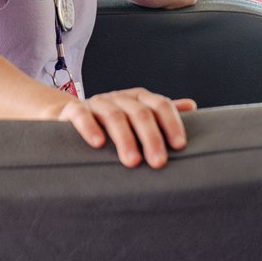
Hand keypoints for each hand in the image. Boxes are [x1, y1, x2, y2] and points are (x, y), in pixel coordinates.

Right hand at [58, 87, 195, 167]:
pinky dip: (90, 128)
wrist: (68, 114)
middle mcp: (120, 97)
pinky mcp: (73, 110)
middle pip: (140, 113)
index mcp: (139, 98)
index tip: (179, 146)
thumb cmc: (111, 120)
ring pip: (114, 117)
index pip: (160, 105)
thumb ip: (162, 113)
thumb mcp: (137, 115)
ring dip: (125, 140)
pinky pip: (82, 115)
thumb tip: (193, 106)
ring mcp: (97, 102)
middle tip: (159, 163)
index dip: (171, 123)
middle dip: (151, 138)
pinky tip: (98, 144)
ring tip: (132, 162)